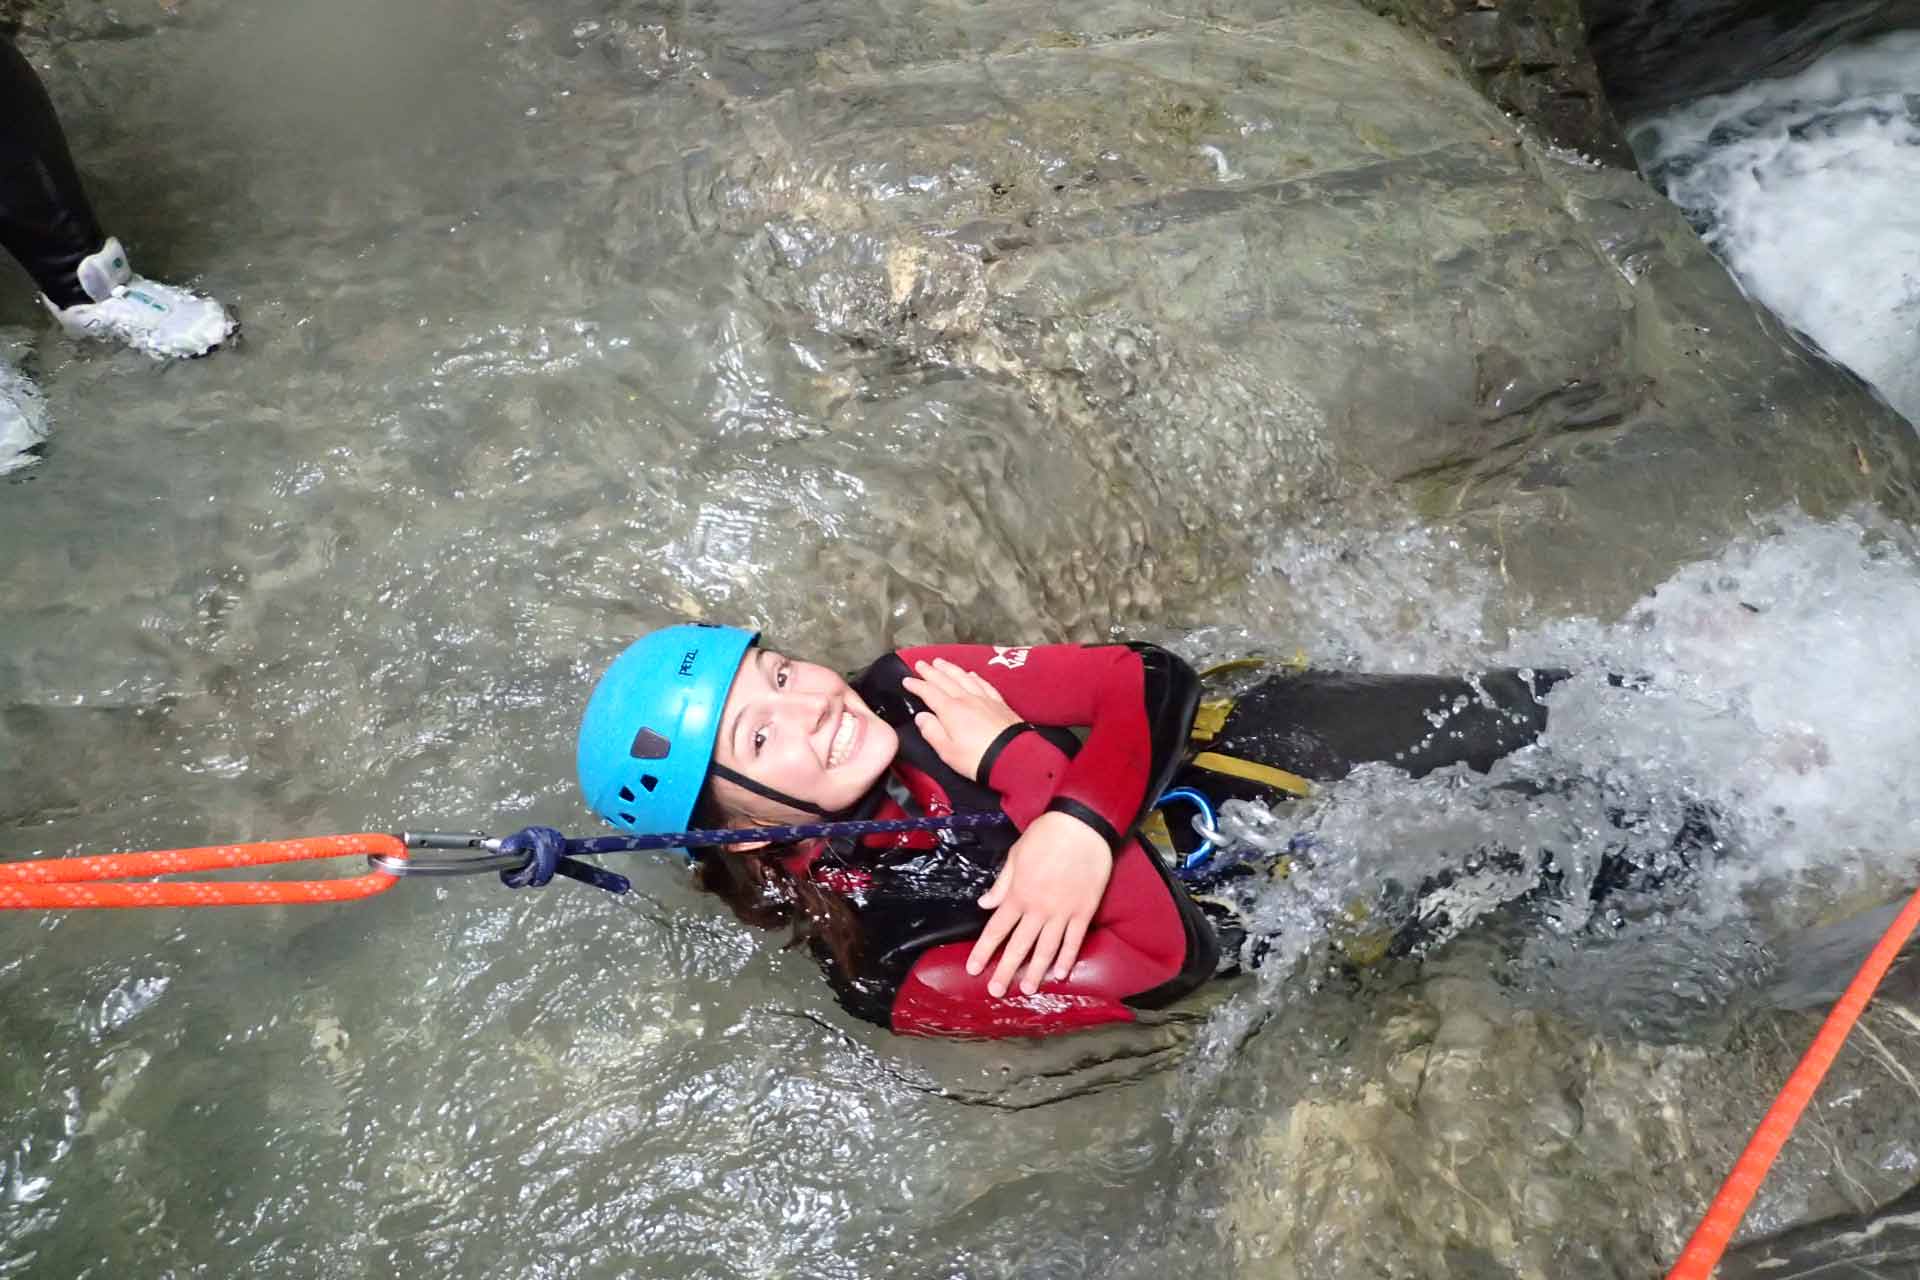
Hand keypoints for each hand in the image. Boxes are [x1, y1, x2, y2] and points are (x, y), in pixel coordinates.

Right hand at [901, 657, 1023, 780]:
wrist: (1013, 758)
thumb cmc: (977, 758)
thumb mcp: (947, 751)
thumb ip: (932, 731)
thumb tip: (921, 716)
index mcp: (950, 710)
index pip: (929, 692)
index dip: (917, 685)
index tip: (907, 680)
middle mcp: (966, 699)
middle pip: (945, 680)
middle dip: (931, 671)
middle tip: (920, 663)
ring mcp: (984, 699)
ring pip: (964, 678)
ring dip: (950, 669)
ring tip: (941, 662)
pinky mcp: (999, 703)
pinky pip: (983, 684)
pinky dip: (974, 677)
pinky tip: (971, 674)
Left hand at [966, 811, 1111, 995]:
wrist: (1082, 826)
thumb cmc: (1046, 835)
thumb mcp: (1016, 855)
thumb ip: (1001, 884)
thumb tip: (984, 903)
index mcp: (1018, 894)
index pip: (996, 929)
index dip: (983, 951)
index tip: (973, 969)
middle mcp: (1038, 908)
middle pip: (1018, 946)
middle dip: (1006, 971)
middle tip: (996, 991)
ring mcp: (1063, 912)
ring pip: (1046, 948)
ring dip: (1036, 971)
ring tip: (1028, 990)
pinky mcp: (1084, 911)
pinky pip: (1074, 940)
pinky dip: (1068, 957)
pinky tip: (1061, 973)